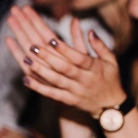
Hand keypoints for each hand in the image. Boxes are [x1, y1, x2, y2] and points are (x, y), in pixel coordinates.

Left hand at [3, 5, 123, 115]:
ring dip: (40, 70)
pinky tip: (26, 79)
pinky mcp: (69, 101)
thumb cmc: (110, 79)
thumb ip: (100, 45)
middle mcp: (84, 80)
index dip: (65, 49)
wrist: (110, 107)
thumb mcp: (110, 60)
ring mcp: (75, 91)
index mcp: (94, 68)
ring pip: (56, 81)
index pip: (79, 58)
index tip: (52, 39)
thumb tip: (90, 30)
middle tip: (33, 46)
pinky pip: (52, 94)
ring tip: (26, 59)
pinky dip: (38, 87)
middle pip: (64, 68)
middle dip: (48, 57)